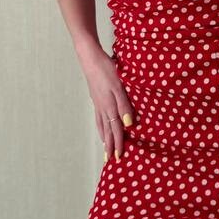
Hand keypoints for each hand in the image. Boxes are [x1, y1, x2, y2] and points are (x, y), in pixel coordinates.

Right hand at [77, 44, 135, 160]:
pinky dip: (100, 126)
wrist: (90, 58)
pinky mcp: (96, 98)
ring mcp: (98, 103)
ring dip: (104, 138)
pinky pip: (98, 117)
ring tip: (105, 148)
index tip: (119, 157)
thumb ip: (124, 105)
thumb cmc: (107, 70)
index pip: (116, 129)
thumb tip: (128, 125)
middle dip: (110, 146)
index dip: (118, 143)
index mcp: (109, 106)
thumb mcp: (119, 86)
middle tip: (110, 160)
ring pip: (101, 125)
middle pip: (107, 131)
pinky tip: (101, 127)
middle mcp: (102, 108)